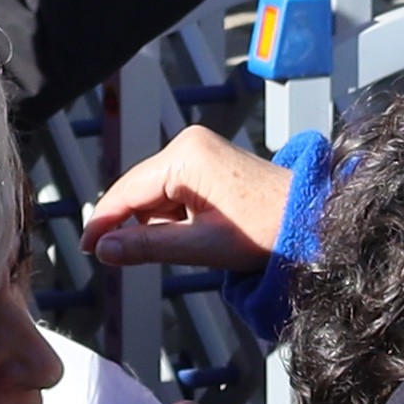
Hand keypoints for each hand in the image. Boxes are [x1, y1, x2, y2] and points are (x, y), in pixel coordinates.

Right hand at [80, 127, 292, 275]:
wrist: (314, 218)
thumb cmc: (269, 229)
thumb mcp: (202, 245)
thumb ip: (149, 246)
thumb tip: (106, 251)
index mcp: (185, 156)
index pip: (126, 190)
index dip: (104, 223)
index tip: (88, 250)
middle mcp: (189, 144)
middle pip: (140, 192)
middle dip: (137, 226)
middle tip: (135, 259)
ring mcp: (200, 151)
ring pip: (157, 195)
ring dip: (162, 224)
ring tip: (198, 244)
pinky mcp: (210, 162)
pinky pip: (176, 192)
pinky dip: (178, 217)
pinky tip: (199, 234)